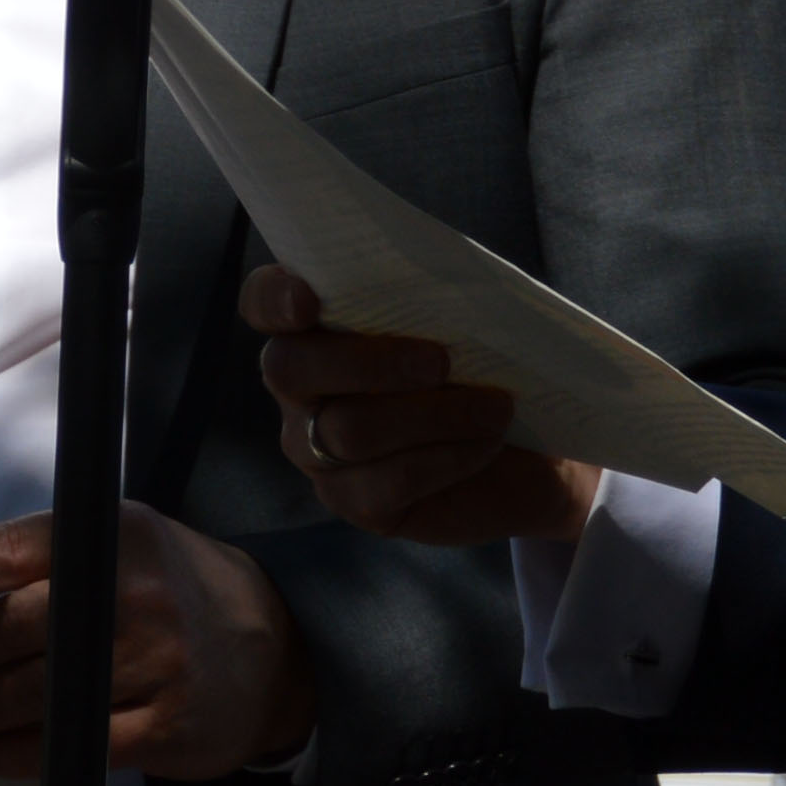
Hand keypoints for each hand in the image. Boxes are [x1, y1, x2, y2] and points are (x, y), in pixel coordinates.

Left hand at [0, 501, 317, 780]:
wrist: (275, 646)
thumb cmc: (172, 589)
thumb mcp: (120, 544)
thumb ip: (43, 561)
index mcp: (112, 534)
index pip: (2, 554)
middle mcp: (133, 593)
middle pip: (6, 629)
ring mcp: (154, 663)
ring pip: (32, 695)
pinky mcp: (167, 725)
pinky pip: (71, 748)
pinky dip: (20, 753)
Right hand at [243, 261, 604, 547]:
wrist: (523, 451)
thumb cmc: (482, 366)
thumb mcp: (458, 320)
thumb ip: (426, 296)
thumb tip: (437, 282)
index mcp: (313, 328)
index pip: (262, 303)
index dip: (273, 298)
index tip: (309, 298)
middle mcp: (299, 391)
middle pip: (291, 369)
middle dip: (370, 361)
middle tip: (442, 360)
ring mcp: (316, 451)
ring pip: (349, 430)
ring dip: (434, 414)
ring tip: (494, 408)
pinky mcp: (356, 503)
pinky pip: (388, 479)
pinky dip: (448, 455)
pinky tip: (486, 442)